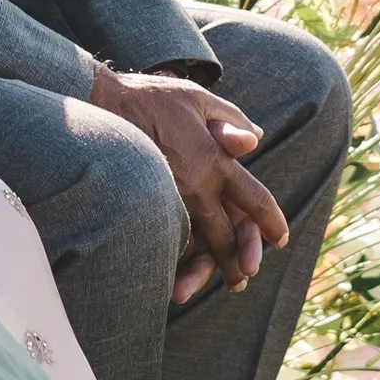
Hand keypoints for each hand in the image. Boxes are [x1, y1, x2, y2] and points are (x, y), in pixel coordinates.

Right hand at [86, 63, 286, 308]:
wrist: (99, 105)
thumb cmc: (152, 97)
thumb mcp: (198, 99)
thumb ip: (231, 120)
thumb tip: (256, 137)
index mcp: (217, 161)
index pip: (255, 201)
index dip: (271, 222)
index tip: (279, 239)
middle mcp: (197, 188)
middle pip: (227, 236)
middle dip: (239, 261)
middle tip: (246, 275)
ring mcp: (169, 201)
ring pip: (197, 248)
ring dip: (210, 270)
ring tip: (213, 281)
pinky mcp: (144, 206)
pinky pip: (166, 240)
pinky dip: (176, 258)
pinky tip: (179, 268)